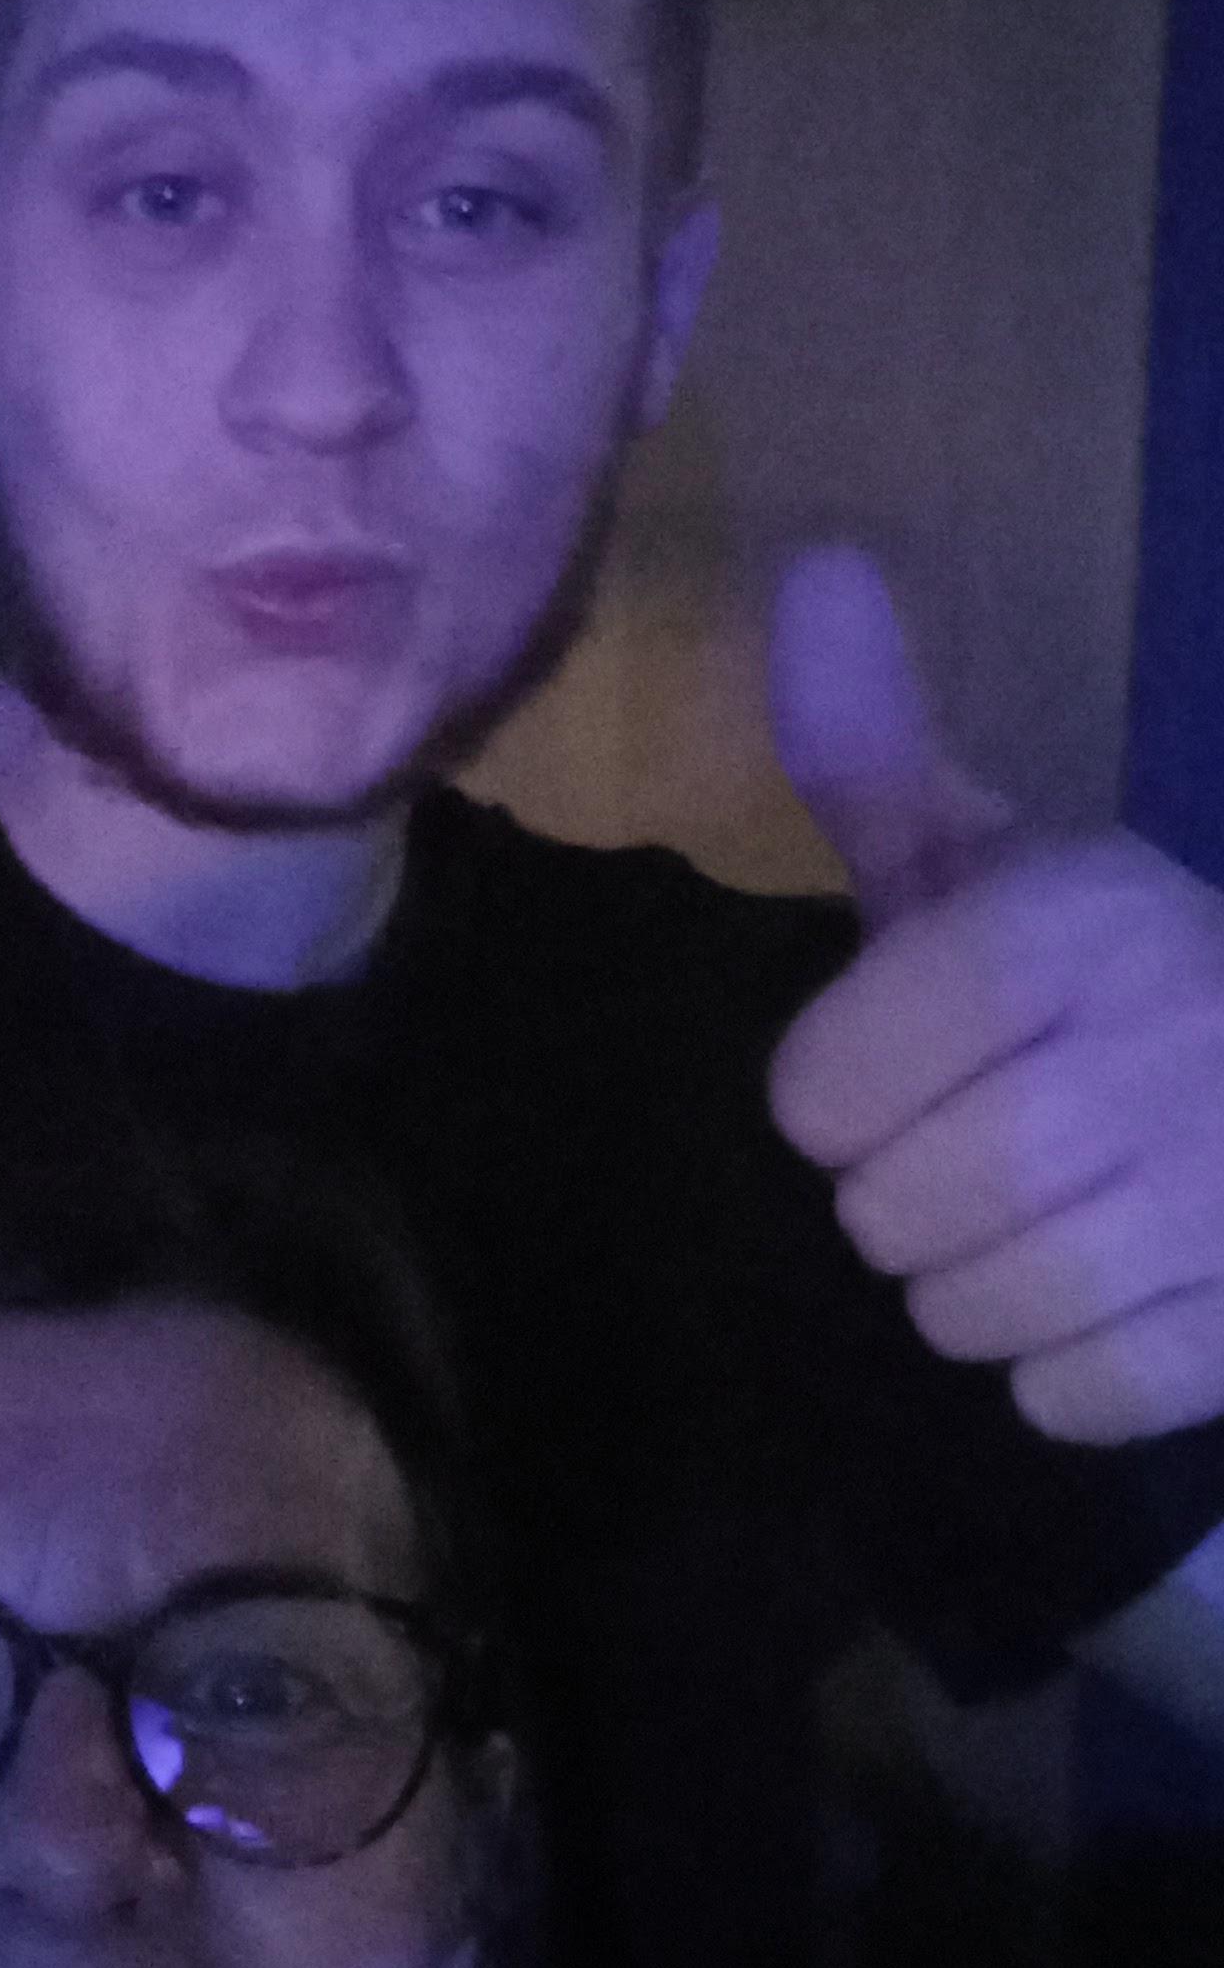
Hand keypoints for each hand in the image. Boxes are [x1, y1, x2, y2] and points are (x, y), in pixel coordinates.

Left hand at [766, 548, 1223, 1442]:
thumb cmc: (1133, 984)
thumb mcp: (1004, 865)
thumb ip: (876, 754)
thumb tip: (810, 568)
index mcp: (1071, 926)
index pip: (817, 1093)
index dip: (842, 1094)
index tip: (912, 1066)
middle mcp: (1158, 1048)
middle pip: (883, 1216)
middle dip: (910, 1198)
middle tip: (998, 1147)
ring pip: (967, 1316)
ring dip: (985, 1288)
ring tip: (1062, 1215)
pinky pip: (1068, 1399)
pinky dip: (1076, 1368)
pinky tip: (1130, 1288)